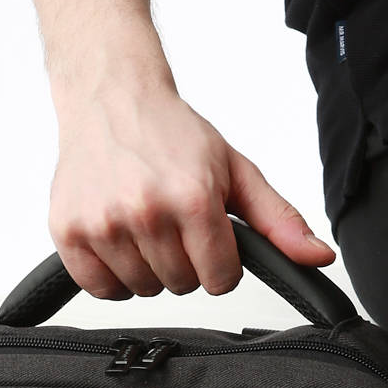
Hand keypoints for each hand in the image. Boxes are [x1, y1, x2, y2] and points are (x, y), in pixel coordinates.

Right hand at [48, 81, 334, 299]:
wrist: (111, 98)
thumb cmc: (172, 134)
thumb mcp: (236, 171)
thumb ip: (279, 220)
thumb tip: (319, 257)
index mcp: (193, 198)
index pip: (221, 279)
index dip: (221, 262)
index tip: (209, 236)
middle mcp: (146, 212)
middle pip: (182, 286)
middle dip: (185, 261)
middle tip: (174, 223)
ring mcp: (104, 224)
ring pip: (143, 289)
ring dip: (149, 268)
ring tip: (145, 226)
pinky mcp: (69, 231)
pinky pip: (101, 289)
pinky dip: (112, 275)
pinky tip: (120, 240)